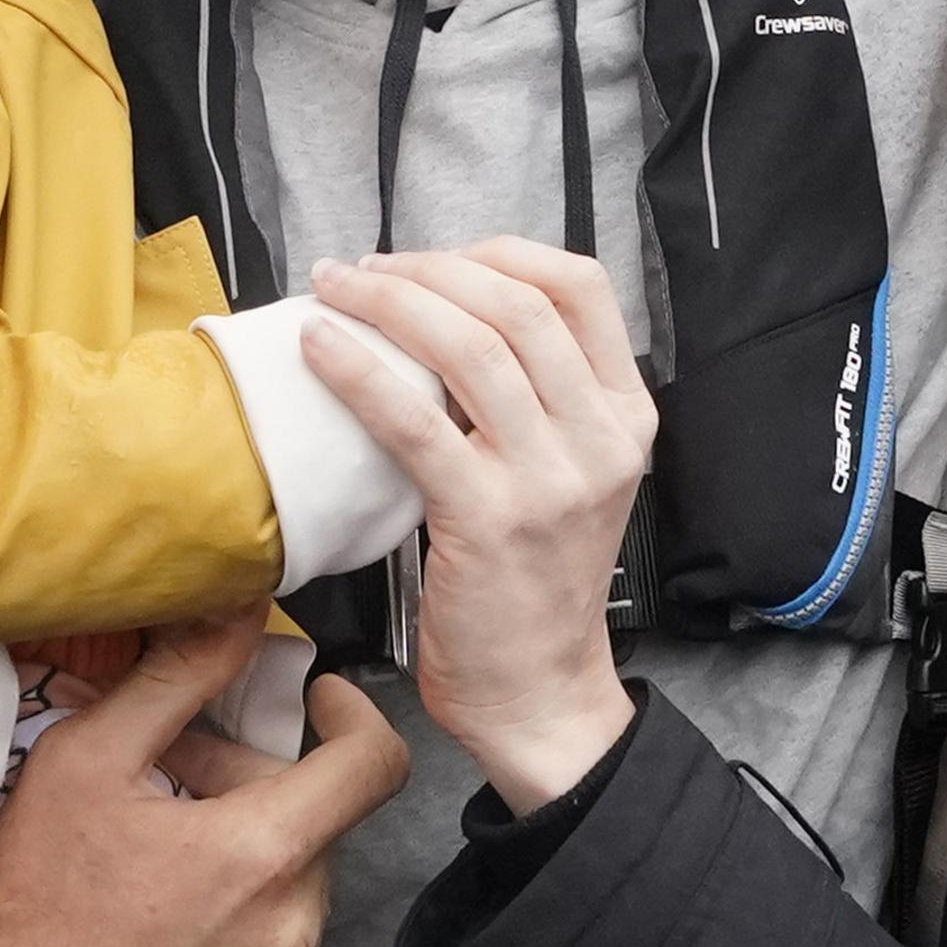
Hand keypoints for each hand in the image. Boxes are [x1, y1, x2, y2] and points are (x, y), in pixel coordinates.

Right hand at [0, 612, 407, 946]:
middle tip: (169, 780)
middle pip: (313, 816)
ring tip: (165, 854)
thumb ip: (179, 677)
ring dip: (250, 850)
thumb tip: (241, 610)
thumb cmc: (35, 894)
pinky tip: (176, 917)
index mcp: (263, 853)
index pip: (374, 764)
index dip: (356, 715)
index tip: (318, 699)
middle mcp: (296, 925)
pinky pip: (288, 939)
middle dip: (250, 785)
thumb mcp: (90, 758)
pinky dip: (249, 915)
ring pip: (298, 877)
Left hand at [301, 240, 652, 812]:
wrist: (541, 694)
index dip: (498, 252)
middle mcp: (601, 437)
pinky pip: (414, 421)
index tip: (434, 257)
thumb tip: (441, 318)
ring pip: (470, 347)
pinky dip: (359, 371)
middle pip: (516, 304)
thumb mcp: (570, 475)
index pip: (581, 287)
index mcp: (627, 415)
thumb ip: (537, 400)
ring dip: (388, 303)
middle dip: (427, 269)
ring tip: (333, 289)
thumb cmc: (536, 584)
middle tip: (362, 269)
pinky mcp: (488, 519)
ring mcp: (549, 479)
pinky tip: (319, 348)